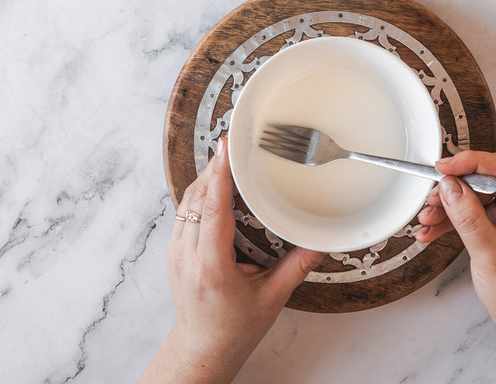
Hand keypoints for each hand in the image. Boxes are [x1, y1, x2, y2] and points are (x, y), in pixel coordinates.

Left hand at [141, 138, 324, 383]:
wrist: (202, 349)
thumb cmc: (233, 329)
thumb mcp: (273, 297)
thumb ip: (297, 266)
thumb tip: (321, 241)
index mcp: (211, 266)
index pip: (213, 210)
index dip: (220, 176)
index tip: (226, 149)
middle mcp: (187, 255)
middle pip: (197, 198)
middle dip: (215, 168)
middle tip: (235, 145)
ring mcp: (176, 251)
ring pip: (187, 201)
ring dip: (207, 179)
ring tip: (228, 160)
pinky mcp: (174, 250)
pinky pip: (184, 211)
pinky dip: (201, 194)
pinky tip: (217, 188)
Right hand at [415, 151, 495, 341]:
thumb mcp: (491, 256)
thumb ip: (469, 218)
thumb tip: (451, 186)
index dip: (471, 163)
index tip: (443, 167)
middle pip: (487, 181)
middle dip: (455, 189)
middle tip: (431, 198)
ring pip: (476, 196)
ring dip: (449, 206)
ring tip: (427, 219)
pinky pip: (474, 213)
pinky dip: (452, 220)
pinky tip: (432, 229)